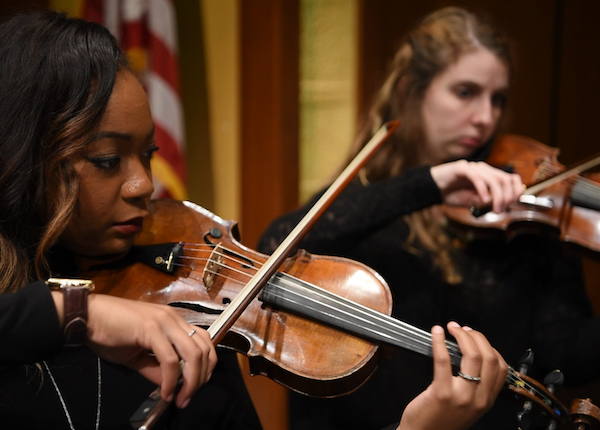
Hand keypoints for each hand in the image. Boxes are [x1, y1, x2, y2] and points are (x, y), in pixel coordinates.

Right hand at [85, 294, 216, 407]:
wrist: (85, 316)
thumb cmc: (108, 332)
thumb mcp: (136, 356)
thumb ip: (155, 369)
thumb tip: (171, 386)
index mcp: (173, 321)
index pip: (203, 341)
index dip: (205, 366)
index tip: (194, 387)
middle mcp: (173, 319)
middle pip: (204, 349)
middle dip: (201, 377)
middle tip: (188, 396)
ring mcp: (164, 322)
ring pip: (193, 354)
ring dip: (191, 380)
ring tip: (180, 397)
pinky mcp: (152, 329)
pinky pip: (170, 359)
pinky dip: (171, 379)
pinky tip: (165, 391)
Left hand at [397, 322, 507, 429]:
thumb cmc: (441, 420)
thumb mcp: (469, 407)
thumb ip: (476, 386)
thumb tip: (471, 354)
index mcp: (487, 400)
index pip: (501, 367)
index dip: (488, 346)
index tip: (475, 337)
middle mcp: (479, 399)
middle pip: (488, 357)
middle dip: (476, 336)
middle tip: (460, 329)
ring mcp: (462, 397)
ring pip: (472, 356)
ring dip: (461, 336)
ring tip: (450, 328)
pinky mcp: (442, 393)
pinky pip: (444, 360)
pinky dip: (439, 342)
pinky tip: (436, 333)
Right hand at [430, 160, 522, 212]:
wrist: (432, 189)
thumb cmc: (452, 194)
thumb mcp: (473, 201)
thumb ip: (488, 200)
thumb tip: (503, 202)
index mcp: (488, 175)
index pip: (510, 178)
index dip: (516, 190)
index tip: (513, 204)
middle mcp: (483, 169)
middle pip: (504, 179)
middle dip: (507, 197)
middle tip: (501, 210)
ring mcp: (473, 167)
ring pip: (494, 179)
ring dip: (498, 196)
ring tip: (495, 209)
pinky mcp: (462, 168)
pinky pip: (477, 178)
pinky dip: (483, 190)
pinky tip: (483, 201)